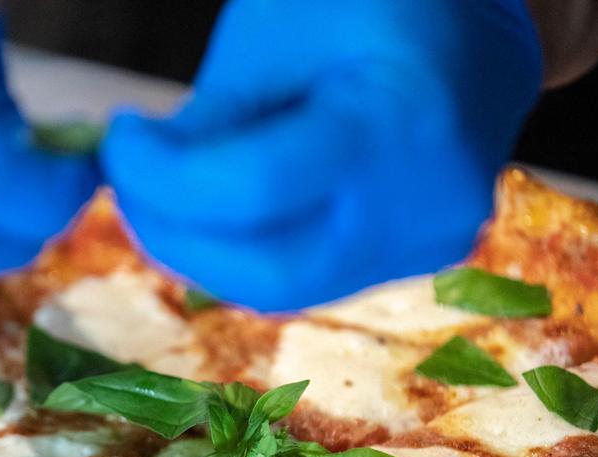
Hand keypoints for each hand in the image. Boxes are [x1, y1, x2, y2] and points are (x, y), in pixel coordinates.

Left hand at [101, 0, 542, 309]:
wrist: (475, 25)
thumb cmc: (365, 5)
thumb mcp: (272, 38)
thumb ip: (209, 125)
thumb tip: (142, 190)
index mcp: (396, 120)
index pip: (255, 189)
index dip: (163, 179)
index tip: (121, 142)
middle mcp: (426, 202)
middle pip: (270, 273)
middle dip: (175, 240)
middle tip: (130, 189)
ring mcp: (431, 242)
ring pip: (286, 287)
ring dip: (207, 251)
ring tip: (168, 194)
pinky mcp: (418, 259)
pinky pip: (314, 275)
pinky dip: (253, 249)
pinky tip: (225, 210)